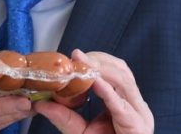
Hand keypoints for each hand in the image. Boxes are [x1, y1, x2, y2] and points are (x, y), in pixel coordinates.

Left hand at [33, 49, 153, 133]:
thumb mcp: (80, 131)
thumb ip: (64, 117)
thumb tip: (40, 103)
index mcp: (125, 102)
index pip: (115, 71)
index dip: (97, 60)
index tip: (76, 55)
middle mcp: (136, 105)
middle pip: (121, 71)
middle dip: (99, 62)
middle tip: (78, 58)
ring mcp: (140, 114)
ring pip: (124, 82)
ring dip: (102, 71)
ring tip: (83, 65)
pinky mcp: (136, 125)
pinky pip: (121, 105)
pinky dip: (107, 91)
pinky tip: (95, 82)